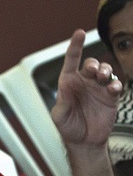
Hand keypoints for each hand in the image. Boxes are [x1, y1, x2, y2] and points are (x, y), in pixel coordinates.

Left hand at [51, 29, 121, 146]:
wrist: (84, 142)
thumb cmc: (68, 128)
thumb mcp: (59, 116)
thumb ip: (62, 102)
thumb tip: (65, 87)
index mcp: (68, 83)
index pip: (71, 61)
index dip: (75, 46)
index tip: (79, 33)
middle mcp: (84, 83)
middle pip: (91, 64)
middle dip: (94, 64)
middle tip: (94, 72)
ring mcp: (98, 89)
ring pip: (105, 71)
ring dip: (106, 71)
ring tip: (104, 79)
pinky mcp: (110, 97)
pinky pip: (116, 85)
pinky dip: (116, 84)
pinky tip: (113, 90)